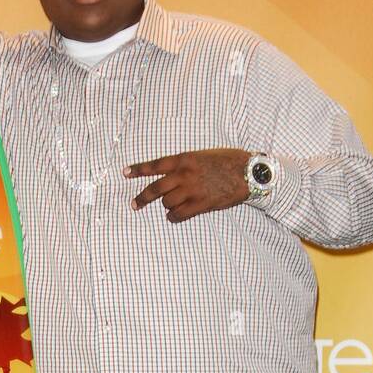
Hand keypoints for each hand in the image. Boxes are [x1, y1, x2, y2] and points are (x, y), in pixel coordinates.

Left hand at [123, 148, 250, 222]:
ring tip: (175, 205)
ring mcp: (192, 190)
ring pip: (167, 203)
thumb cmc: (226, 161)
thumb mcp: (202, 156)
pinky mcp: (201, 204)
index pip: (155, 164)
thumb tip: (170, 176)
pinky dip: (174, 217)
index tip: (125, 173)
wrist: (247, 171)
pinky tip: (176, 215)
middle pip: (155, 188)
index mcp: (184, 159)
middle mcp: (184, 174)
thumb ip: (184, 165)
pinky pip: (179, 215)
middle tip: (134, 205)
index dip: (138, 169)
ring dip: (168, 206)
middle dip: (142, 198)